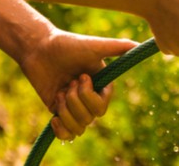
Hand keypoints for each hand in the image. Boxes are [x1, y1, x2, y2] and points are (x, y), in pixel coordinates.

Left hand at [19, 30, 136, 139]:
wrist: (39, 47)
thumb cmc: (68, 45)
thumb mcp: (95, 46)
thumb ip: (119, 47)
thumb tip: (140, 45)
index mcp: (101, 85)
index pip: (102, 106)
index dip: (89, 96)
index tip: (81, 76)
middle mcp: (90, 97)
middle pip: (90, 117)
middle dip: (75, 101)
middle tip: (68, 82)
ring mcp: (74, 106)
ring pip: (78, 127)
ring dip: (66, 111)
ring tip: (59, 92)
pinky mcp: (58, 111)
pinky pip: (66, 135)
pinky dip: (60, 130)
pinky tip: (54, 116)